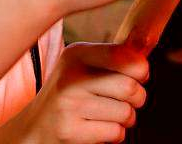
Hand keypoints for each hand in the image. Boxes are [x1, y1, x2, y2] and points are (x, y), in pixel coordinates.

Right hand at [12, 43, 147, 143]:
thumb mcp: (84, 65)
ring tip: (111, 115)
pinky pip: (115, 132)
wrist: (35, 126)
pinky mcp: (70, 131)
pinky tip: (101, 128)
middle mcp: (71, 76)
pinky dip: (115, 134)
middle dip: (138, 98)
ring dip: (126, 119)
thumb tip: (146, 48)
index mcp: (77, 53)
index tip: (139, 75)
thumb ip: (114, 57)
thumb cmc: (68, 94)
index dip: (141, 69)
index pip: (125, 56)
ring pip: (125, 113)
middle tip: (129, 100)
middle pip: (130, 87)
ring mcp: (69, 105)